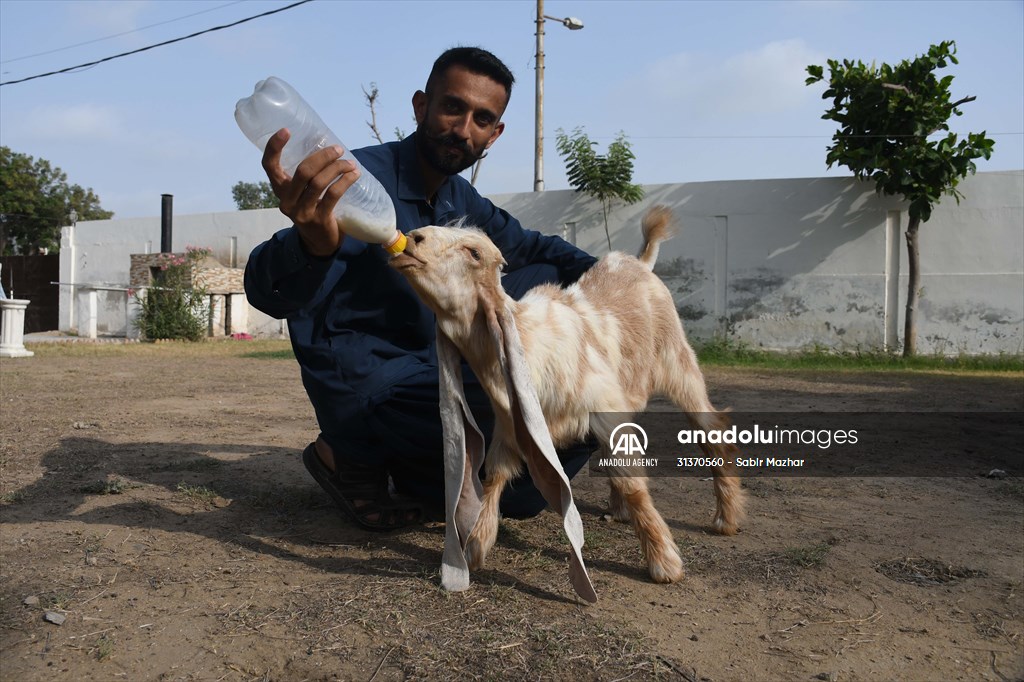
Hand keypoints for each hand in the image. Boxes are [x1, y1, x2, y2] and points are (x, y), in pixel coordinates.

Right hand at [261, 128, 360, 256]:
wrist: (320, 242)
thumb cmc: (313, 208)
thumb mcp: (303, 193)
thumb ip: (308, 175)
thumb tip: (328, 147)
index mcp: (280, 190)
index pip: (269, 166)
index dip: (274, 147)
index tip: (286, 130)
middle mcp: (287, 201)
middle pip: (302, 171)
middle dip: (322, 156)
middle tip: (338, 149)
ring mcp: (302, 212)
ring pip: (318, 182)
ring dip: (337, 168)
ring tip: (350, 163)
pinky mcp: (318, 219)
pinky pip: (333, 195)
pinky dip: (345, 181)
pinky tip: (354, 175)